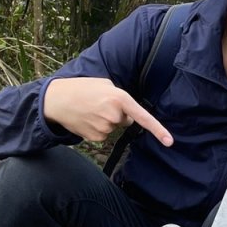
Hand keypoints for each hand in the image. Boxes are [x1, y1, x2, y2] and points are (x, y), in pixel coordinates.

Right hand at [43, 77, 172, 145]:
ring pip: (114, 127)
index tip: (169, 141)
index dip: (158, 130)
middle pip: (126, 120)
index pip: (143, 117)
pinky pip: (104, 135)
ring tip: (90, 109)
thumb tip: (128, 115)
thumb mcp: (105, 85)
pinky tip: (87, 119)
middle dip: (117, 114)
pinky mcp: (97, 138)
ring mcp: (105, 128)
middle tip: (99, 103)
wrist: (56, 100)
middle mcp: (114, 115)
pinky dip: (97, 128)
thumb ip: (120, 97)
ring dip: (106, 120)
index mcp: (119, 98)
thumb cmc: (82, 88)